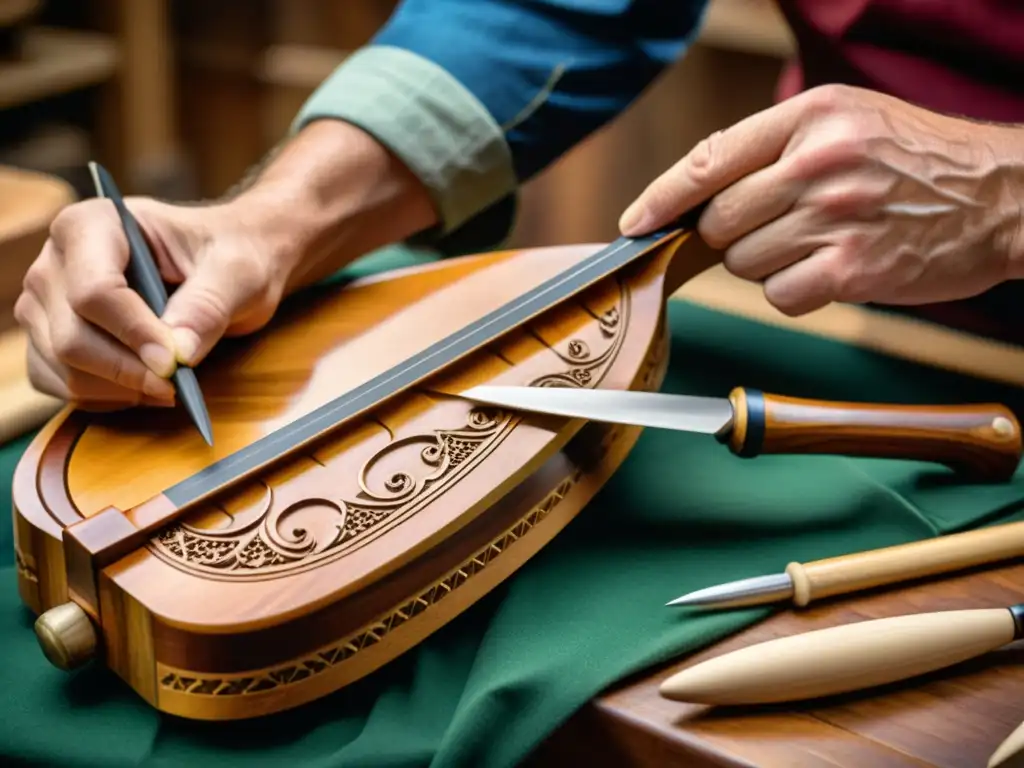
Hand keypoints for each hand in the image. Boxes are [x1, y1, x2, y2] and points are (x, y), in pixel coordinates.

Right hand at [15, 196, 289, 409]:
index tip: (175, 362)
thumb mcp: (237, 271)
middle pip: (71, 336)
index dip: (134, 334)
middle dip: (126, 370)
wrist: (222, 265)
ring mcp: (45, 302)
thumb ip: (208, 306)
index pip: (94, 291)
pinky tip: (142, 387)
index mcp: (93, 224)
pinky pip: (57, 382)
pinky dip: (101, 396)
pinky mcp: (48, 337)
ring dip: (117, 388)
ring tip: (167, 384)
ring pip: (61, 365)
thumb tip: (178, 354)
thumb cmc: (229, 254)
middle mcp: (55, 261)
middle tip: (176, 383)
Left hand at [619, 84, 1023, 315]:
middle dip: (733, 235)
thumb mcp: (847, 121)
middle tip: (778, 227)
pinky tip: (831, 271)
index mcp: (812, 117)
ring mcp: (835, 218)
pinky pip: (779, 296)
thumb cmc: (917, 160)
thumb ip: (772, 147)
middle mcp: (819, 163)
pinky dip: (794, 292)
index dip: (662, 197)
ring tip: (818, 243)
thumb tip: (697, 195)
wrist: (1004, 196)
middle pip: (720, 221)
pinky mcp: (851, 270)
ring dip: (767, 263)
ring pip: (744, 262)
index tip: (635, 222)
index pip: (710, 160)